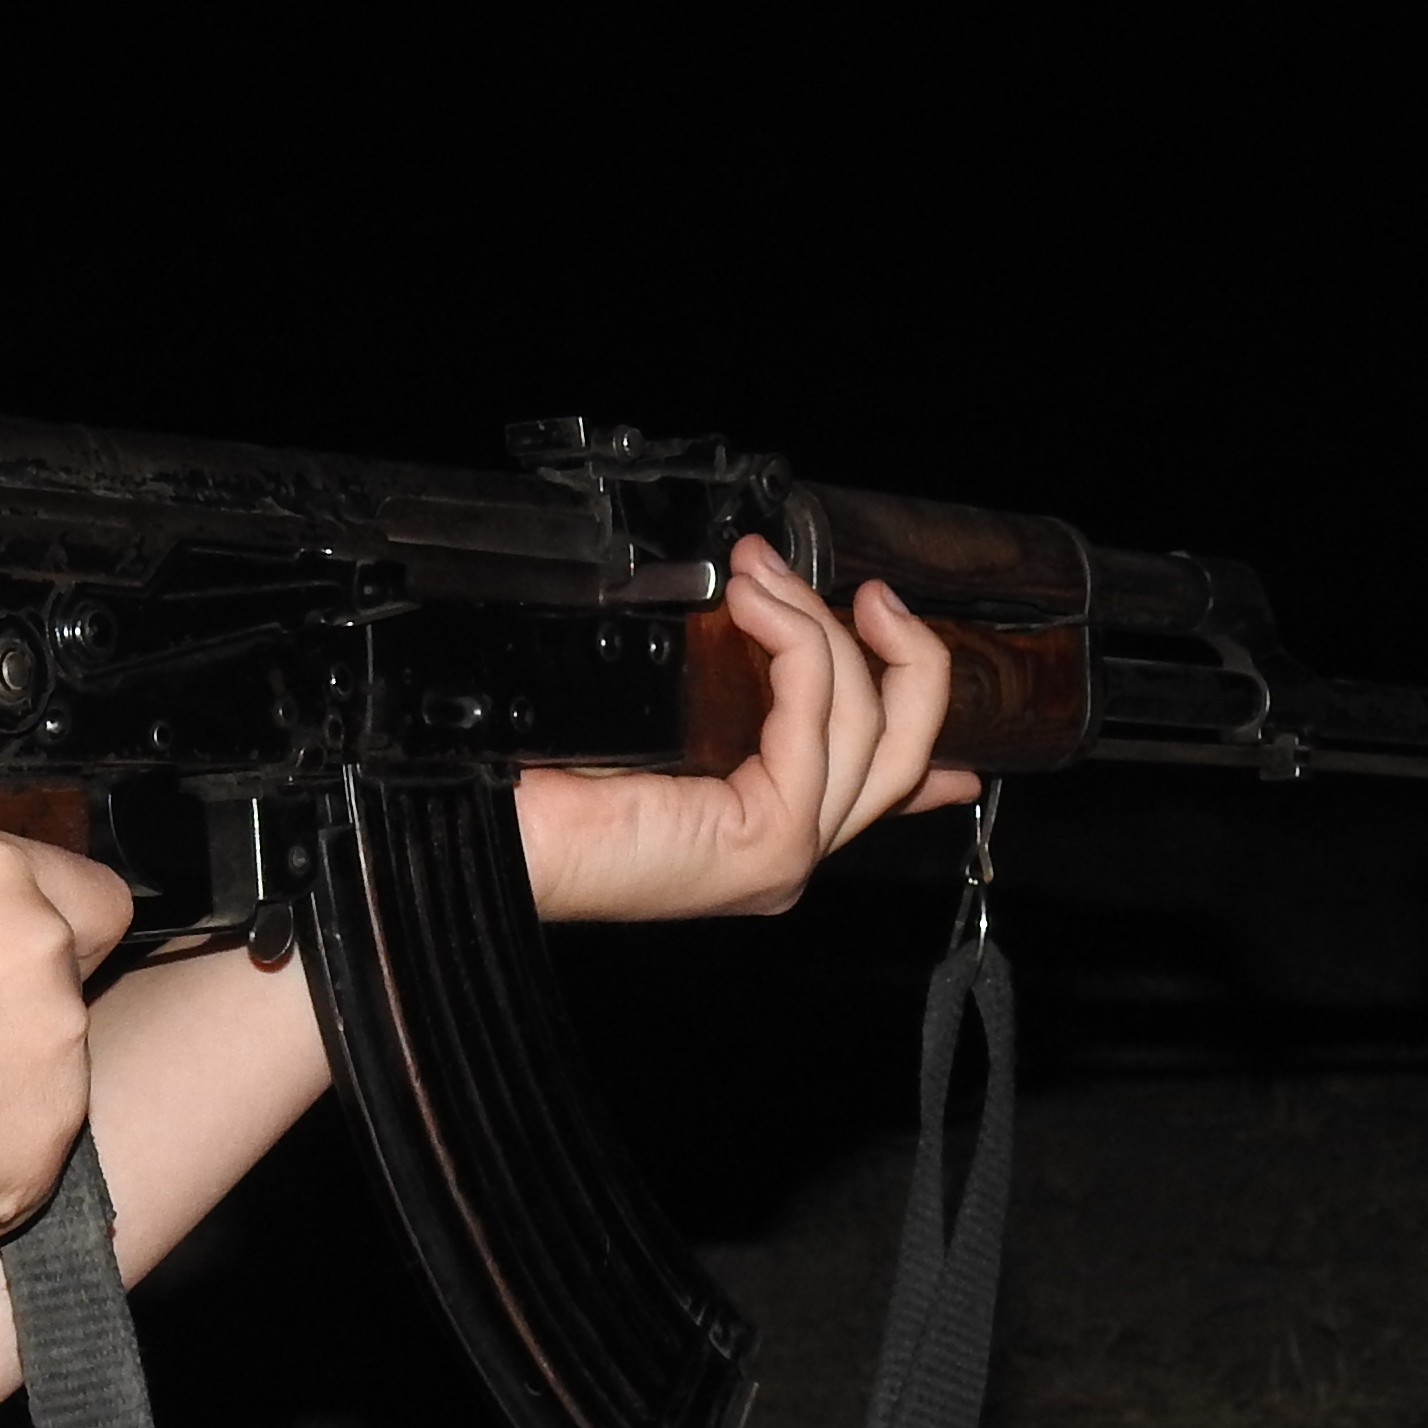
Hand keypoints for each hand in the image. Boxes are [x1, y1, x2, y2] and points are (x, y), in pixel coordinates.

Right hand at [0, 826, 133, 1247]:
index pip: (87, 889)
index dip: (51, 917)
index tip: (1, 944)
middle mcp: (41, 954)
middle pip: (70, 975)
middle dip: (17, 997)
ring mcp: (56, 1058)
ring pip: (54, 1064)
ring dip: (2, 1076)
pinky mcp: (45, 1150)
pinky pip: (31, 1144)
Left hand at [516, 536, 980, 921]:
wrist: (500, 837)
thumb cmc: (552, 787)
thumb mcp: (660, 727)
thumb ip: (726, 698)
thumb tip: (758, 631)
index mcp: (767, 831)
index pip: (886, 783)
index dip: (928, 721)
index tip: (913, 647)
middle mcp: (792, 852)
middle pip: (904, 744)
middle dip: (903, 651)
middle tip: (866, 590)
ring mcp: (789, 853)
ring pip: (865, 719)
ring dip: (818, 622)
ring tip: (762, 574)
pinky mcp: (770, 841)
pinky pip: (815, 716)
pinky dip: (795, 643)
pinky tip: (752, 606)